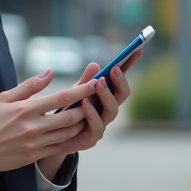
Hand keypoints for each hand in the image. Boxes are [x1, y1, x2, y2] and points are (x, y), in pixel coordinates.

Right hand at [0, 69, 99, 179]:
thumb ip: (29, 86)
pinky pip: (58, 147)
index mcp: (26, 109)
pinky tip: (73, 132)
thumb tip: (48, 72)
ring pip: (67, 133)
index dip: (81, 91)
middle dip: (86, 109)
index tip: (94, 83)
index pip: (61, 97)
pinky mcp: (34, 156)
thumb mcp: (4, 98)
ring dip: (80, 124)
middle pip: (70, 117)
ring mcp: (35, 143)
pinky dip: (68, 139)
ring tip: (88, 115)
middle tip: (96, 101)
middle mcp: (33, 127)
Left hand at [37, 50, 141, 178]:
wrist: (53, 138)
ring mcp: (102, 124)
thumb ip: (85, 81)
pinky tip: (85, 103)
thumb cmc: (67, 112)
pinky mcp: (92, 137)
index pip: (121, 80)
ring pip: (112, 110)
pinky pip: (97, 126)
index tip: (137, 52)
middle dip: (120, 81)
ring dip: (106, 95)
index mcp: (106, 97)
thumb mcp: (74, 93)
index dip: (129, 66)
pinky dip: (92, 113)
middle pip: (122, 95)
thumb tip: (95, 64)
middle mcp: (108, 110)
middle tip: (114, 69)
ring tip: (99, 83)